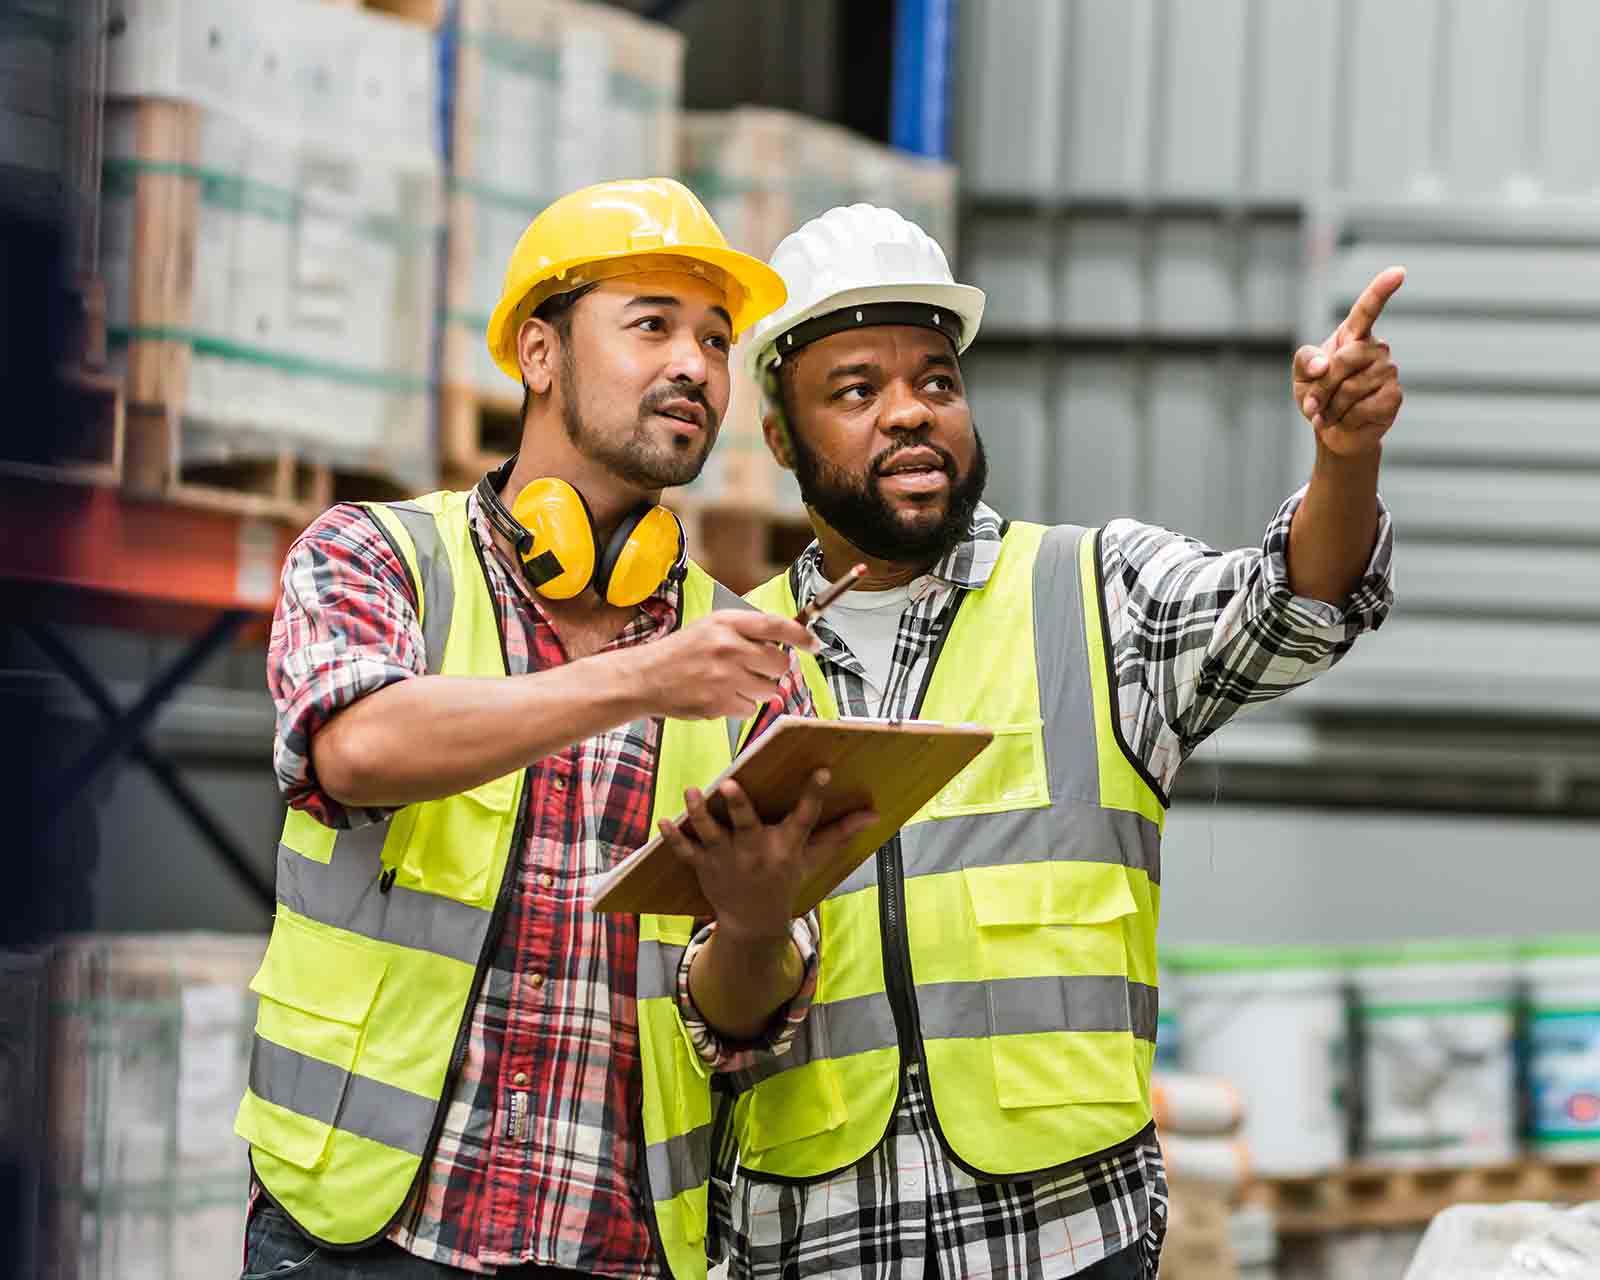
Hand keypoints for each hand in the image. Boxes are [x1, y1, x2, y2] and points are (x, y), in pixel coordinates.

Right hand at [631, 609, 817, 719]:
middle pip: (779, 663)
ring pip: (770, 690)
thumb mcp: (711, 627)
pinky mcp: (720, 703)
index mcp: (727, 623)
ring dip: (758, 689)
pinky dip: (741, 705)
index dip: (802, 636)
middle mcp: (728, 648)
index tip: (813, 644)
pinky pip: (751, 708)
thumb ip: (745, 630)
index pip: (777, 626)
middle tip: (756, 668)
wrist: (646, 678)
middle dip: (773, 669)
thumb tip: (784, 642)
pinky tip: (722, 695)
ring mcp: (724, 677)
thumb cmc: (681, 652)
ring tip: (733, 682)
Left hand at [657, 770, 876, 940]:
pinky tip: (663, 821)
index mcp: (786, 845)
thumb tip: (874, 813)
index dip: (814, 793)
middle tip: (731, 786)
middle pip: (746, 824)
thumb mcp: (814, 859)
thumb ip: (840, 833)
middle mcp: (756, 850)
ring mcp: (728, 859)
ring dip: (699, 813)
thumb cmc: (786, 880)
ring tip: (692, 791)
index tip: (823, 770)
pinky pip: (686, 851)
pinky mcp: (704, 866)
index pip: (805, 816)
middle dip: (739, 805)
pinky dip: (674, 838)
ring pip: (711, 832)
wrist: (753, 921)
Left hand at [1293, 266, 1405, 457]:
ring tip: (1329, 413)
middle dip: (1322, 386)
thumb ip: (1306, 361)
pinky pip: (1363, 407)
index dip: (1382, 290)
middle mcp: (1376, 348)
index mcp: (1353, 335)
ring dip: (1330, 407)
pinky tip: (1345, 420)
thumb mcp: (1301, 375)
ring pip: (1351, 388)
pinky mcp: (1394, 396)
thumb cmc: (1317, 394)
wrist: (1332, 429)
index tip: (1399, 271)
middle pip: (1345, 360)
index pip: (1368, 309)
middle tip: (1313, 403)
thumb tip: (1324, 364)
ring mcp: (1389, 371)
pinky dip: (1344, 419)